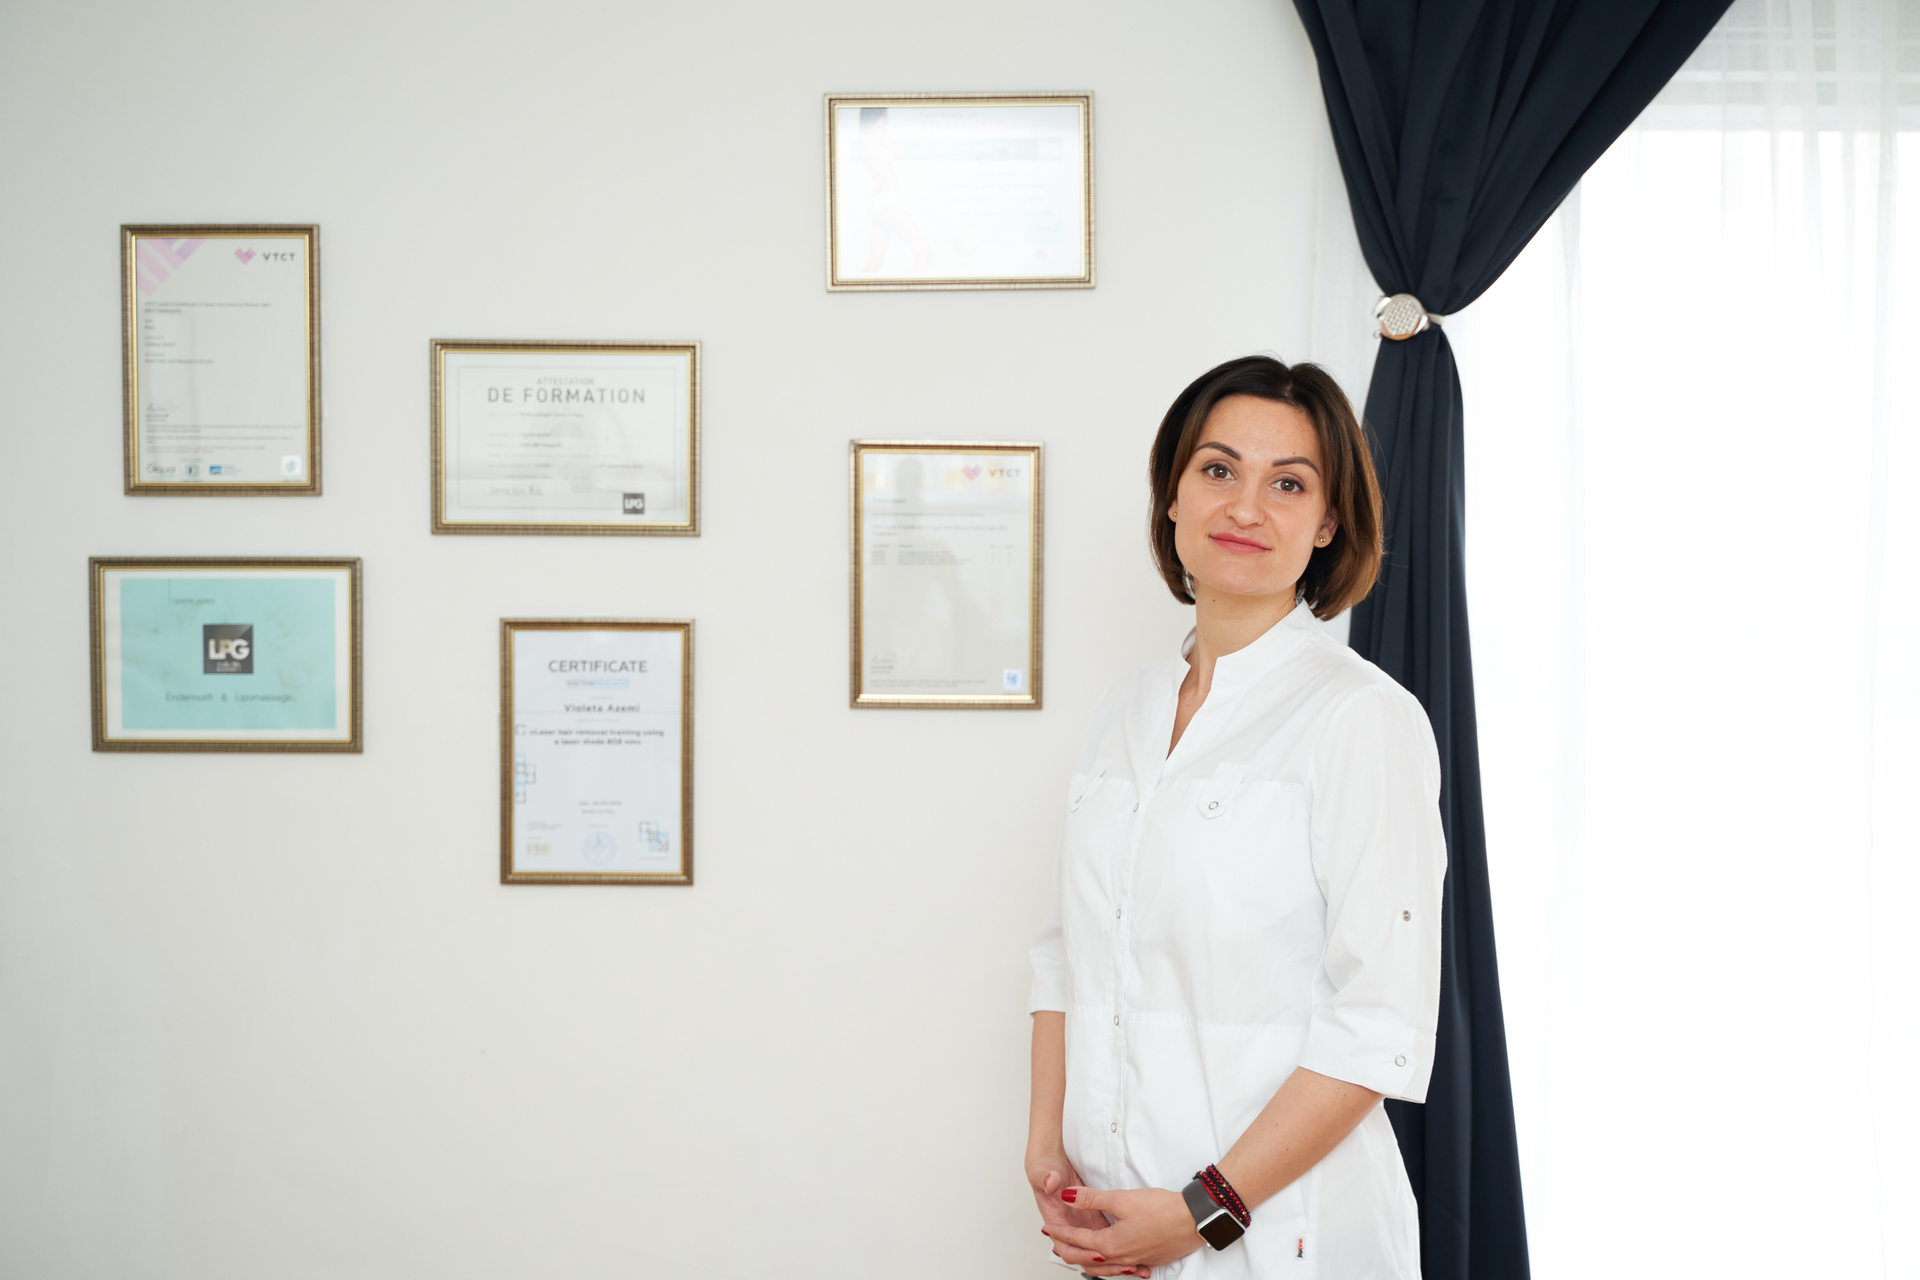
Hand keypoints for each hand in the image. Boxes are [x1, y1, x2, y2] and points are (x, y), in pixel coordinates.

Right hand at [1026, 1153, 1135, 1275]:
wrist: (1050, 1160)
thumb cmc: (1049, 1167)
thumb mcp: (1047, 1170)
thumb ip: (1048, 1177)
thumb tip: (1049, 1182)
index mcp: (1056, 1220)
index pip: (1066, 1248)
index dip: (1082, 1253)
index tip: (1099, 1254)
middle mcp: (1071, 1226)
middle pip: (1084, 1256)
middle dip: (1103, 1265)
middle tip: (1123, 1266)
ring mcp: (1084, 1224)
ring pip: (1096, 1253)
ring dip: (1113, 1263)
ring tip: (1136, 1267)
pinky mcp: (1095, 1220)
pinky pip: (1107, 1242)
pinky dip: (1119, 1252)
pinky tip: (1137, 1255)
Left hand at [1042, 1185, 1206, 1274]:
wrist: (1194, 1220)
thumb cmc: (1163, 1210)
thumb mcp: (1122, 1199)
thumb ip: (1091, 1199)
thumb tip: (1067, 1197)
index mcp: (1111, 1244)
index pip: (1077, 1240)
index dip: (1060, 1232)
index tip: (1049, 1227)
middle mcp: (1122, 1257)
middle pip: (1087, 1259)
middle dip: (1069, 1250)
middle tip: (1057, 1243)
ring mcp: (1136, 1261)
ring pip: (1105, 1267)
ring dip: (1088, 1259)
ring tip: (1080, 1252)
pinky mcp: (1149, 1259)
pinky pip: (1123, 1268)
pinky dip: (1111, 1266)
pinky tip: (1114, 1261)